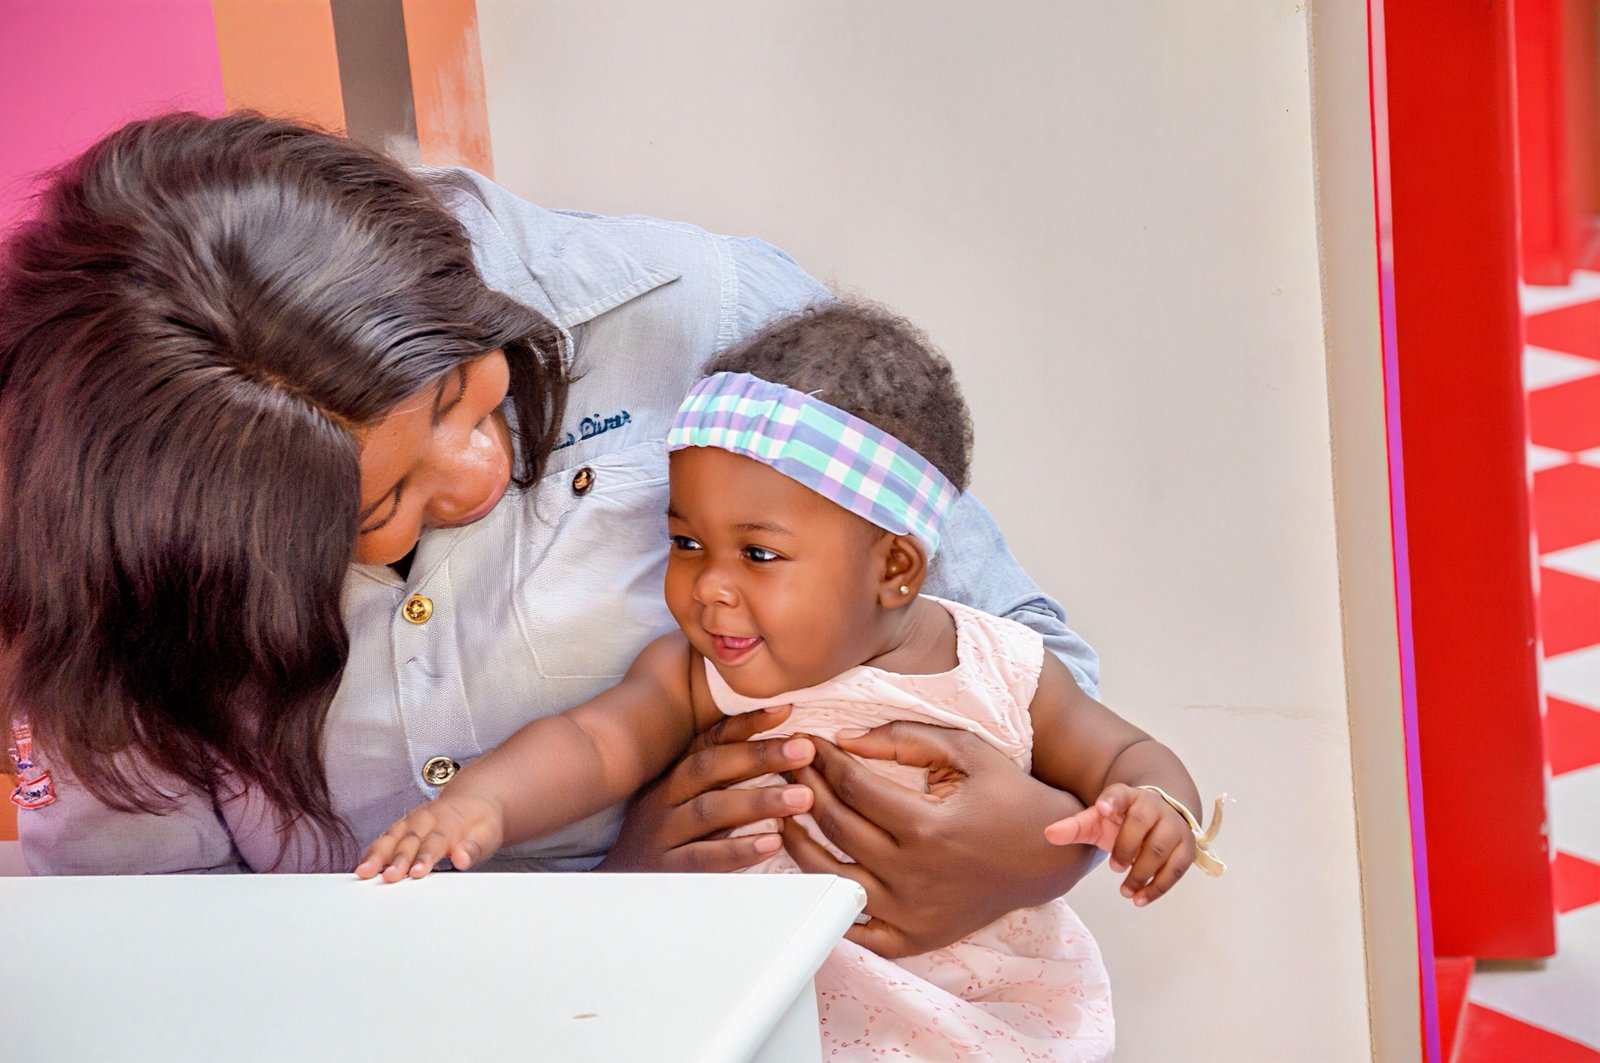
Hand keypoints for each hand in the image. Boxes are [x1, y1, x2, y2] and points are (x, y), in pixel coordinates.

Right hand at [354, 793, 504, 881]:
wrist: (475, 801)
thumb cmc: (481, 822)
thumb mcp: (488, 834)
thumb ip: (475, 847)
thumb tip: (462, 858)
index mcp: (450, 820)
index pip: (436, 841)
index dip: (425, 857)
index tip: (417, 872)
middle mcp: (426, 818)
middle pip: (409, 840)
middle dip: (397, 859)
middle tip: (388, 877)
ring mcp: (411, 821)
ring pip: (391, 837)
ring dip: (376, 855)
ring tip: (364, 872)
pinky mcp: (401, 827)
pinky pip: (384, 838)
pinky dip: (372, 852)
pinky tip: (363, 866)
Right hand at [596, 705, 816, 872]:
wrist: (616, 883)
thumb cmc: (663, 832)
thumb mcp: (682, 796)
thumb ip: (721, 773)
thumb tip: (780, 745)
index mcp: (673, 773)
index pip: (711, 740)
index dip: (747, 723)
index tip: (785, 709)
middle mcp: (665, 797)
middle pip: (711, 768)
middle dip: (760, 756)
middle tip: (804, 750)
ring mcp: (663, 833)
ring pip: (710, 811)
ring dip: (758, 802)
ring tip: (801, 797)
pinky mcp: (666, 870)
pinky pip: (703, 857)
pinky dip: (738, 849)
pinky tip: (771, 842)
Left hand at [781, 722, 1098, 957]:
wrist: (1047, 858)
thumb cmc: (1008, 796)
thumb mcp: (966, 751)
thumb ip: (904, 738)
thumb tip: (844, 738)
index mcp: (928, 827)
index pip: (852, 787)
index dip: (823, 760)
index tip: (809, 741)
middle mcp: (914, 875)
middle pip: (835, 826)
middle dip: (804, 788)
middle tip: (788, 764)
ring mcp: (911, 913)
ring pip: (831, 877)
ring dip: (798, 841)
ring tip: (784, 812)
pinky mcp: (913, 938)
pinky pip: (854, 927)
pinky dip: (826, 900)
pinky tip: (809, 869)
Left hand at [1044, 783, 1194, 905]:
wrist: (1157, 820)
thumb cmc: (1121, 822)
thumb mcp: (1096, 821)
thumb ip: (1074, 827)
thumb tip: (1048, 834)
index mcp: (1128, 796)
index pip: (1119, 793)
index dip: (1111, 800)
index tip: (1101, 807)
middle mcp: (1153, 806)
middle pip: (1140, 825)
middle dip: (1125, 849)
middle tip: (1114, 867)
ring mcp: (1173, 826)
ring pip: (1160, 850)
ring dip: (1141, 873)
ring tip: (1125, 890)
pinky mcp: (1186, 848)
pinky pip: (1176, 869)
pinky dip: (1158, 887)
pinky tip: (1140, 899)